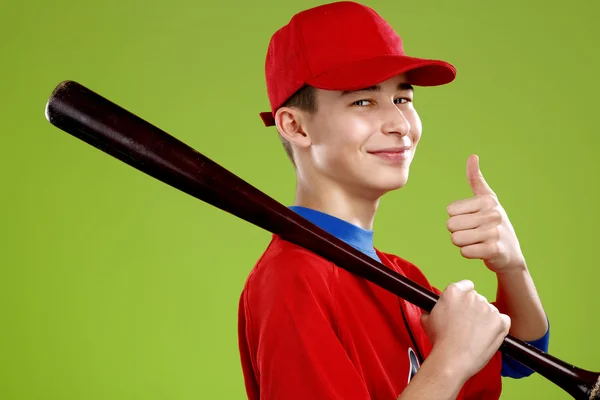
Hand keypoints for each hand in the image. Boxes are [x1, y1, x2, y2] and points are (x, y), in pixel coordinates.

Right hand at [421, 280, 510, 380]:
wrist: (452, 359)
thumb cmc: (439, 340)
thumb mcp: (427, 318)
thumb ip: (434, 307)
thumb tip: (435, 308)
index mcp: (454, 291)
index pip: (466, 285)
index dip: (464, 297)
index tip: (462, 307)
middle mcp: (472, 296)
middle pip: (478, 298)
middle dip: (474, 309)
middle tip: (466, 325)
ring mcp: (488, 308)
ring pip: (490, 310)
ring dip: (485, 319)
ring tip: (475, 335)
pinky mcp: (500, 321)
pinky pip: (503, 320)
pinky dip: (498, 327)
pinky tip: (487, 336)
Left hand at [446, 154, 525, 273]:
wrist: (510, 253)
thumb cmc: (494, 224)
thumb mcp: (488, 200)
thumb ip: (476, 180)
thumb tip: (472, 156)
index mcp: (488, 200)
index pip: (450, 211)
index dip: (456, 218)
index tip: (472, 220)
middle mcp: (493, 214)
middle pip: (451, 225)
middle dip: (457, 232)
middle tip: (473, 233)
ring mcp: (494, 232)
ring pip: (455, 239)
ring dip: (462, 243)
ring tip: (476, 241)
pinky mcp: (494, 250)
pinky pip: (464, 251)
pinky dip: (468, 252)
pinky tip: (480, 250)